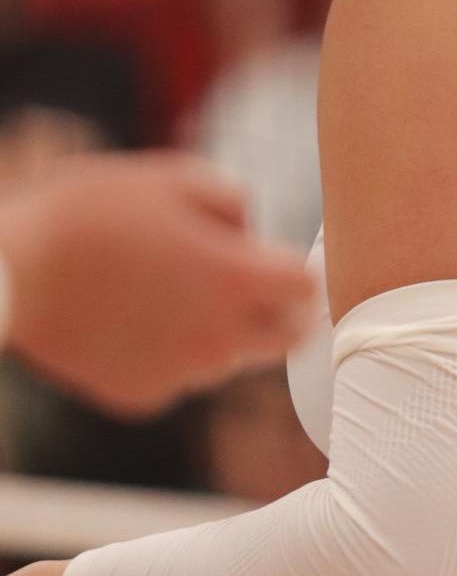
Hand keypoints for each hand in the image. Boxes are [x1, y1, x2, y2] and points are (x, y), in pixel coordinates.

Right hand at [0, 151, 316, 411]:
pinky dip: (167, 354)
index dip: (301, 274)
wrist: (9, 273)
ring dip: (220, 333)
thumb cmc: (88, 213)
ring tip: (169, 295)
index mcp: (235, 278)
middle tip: (259, 293)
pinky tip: (130, 321)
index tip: (288, 267)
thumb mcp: (171, 177)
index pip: (308, 290)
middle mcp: (219, 336)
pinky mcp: (143, 397)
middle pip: (287, 340)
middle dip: (283, 315)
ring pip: (229, 359)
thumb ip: (233, 202)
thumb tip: (253, 232)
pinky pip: (176, 376)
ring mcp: (181, 374)